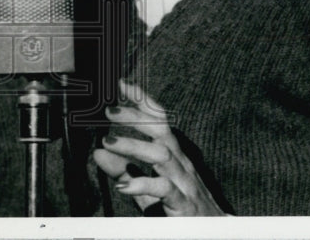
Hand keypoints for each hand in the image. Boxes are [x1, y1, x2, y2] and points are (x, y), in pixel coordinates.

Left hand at [93, 80, 226, 215]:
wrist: (212, 234)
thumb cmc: (179, 208)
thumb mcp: (146, 187)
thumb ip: (124, 169)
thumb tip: (98, 153)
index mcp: (173, 156)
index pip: (160, 121)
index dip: (143, 101)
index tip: (122, 84)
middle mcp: (180, 164)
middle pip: (161, 132)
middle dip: (135, 118)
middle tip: (108, 111)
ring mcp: (184, 183)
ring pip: (161, 156)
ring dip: (133, 147)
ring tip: (107, 143)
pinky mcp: (184, 205)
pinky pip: (164, 190)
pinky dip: (142, 184)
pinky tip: (122, 186)